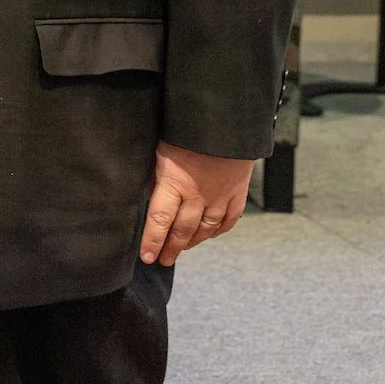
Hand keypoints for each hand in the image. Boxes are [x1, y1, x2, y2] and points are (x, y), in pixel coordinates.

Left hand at [141, 140, 253, 265]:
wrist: (228, 123)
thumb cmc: (187, 130)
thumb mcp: (160, 150)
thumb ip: (156, 175)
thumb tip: (147, 194)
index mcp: (173, 183)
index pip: (159, 220)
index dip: (152, 241)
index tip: (146, 257)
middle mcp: (197, 195)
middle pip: (182, 230)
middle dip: (171, 247)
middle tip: (163, 260)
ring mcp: (220, 197)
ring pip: (205, 229)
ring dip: (192, 242)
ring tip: (182, 250)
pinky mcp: (238, 193)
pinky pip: (229, 219)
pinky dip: (218, 231)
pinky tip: (210, 236)